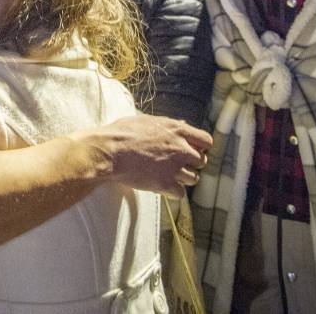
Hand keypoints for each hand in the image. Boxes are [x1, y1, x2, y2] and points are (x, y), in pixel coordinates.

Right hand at [85, 114, 212, 198]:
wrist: (109, 151)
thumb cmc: (122, 133)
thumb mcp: (147, 120)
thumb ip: (169, 124)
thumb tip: (183, 125)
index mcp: (177, 130)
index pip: (206, 141)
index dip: (200, 147)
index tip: (191, 150)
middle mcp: (181, 149)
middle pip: (201, 161)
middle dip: (191, 164)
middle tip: (176, 164)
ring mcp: (174, 167)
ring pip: (193, 179)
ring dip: (183, 178)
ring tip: (168, 175)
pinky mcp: (165, 184)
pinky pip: (180, 193)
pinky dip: (173, 191)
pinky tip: (162, 186)